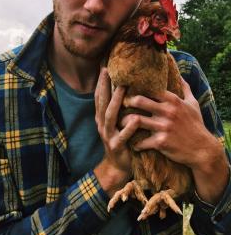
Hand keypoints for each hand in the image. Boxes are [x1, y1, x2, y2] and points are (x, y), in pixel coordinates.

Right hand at [94, 68, 139, 194]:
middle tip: (108, 71)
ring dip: (115, 102)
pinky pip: (123, 136)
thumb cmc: (122, 141)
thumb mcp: (116, 124)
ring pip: (110, 116)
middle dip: (104, 86)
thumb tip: (123, 89)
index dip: (101, 82)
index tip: (105, 67)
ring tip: (121, 89)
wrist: (118, 167)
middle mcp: (102, 124)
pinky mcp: (116, 146)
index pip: (100, 97)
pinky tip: (134, 120)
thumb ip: (118, 109)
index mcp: (102, 118)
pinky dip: (128, 128)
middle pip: (101, 102)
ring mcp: (108, 135)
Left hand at [122, 78, 228, 202]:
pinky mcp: (161, 142)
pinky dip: (134, 143)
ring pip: (135, 120)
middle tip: (119, 106)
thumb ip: (185, 89)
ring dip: (124, 122)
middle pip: (138, 100)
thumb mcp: (193, 105)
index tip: (126, 90)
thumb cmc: (196, 125)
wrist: (203, 150)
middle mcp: (167, 112)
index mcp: (173, 101)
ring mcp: (163, 127)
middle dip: (125, 102)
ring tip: (120, 124)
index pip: (149, 88)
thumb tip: (180, 75)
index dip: (135, 88)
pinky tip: (131, 143)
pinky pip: (140, 141)